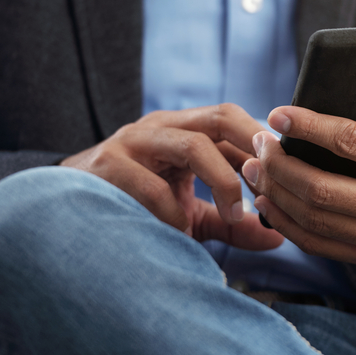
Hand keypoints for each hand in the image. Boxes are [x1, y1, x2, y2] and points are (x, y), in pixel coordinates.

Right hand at [60, 104, 282, 249]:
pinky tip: (181, 233)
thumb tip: (278, 238)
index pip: (236, 124)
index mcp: (185, 130)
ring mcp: (133, 142)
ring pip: (193, 144)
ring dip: (223, 181)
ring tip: (236, 214)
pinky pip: (151, 185)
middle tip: (275, 181)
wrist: (61, 212)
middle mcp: (162, 127)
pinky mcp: (107, 167)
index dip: (268, 148)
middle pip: (221, 116)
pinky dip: (174, 212)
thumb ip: (232, 223)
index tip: (294, 176)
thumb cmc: (134, 210)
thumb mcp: (190, 215)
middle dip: (256, 145)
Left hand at [242, 45, 355, 265]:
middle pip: (320, 189)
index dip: (308, 127)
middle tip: (258, 142)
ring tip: (254, 167)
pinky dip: (288, 225)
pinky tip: (268, 201)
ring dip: (275, 193)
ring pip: (314, 219)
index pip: (349, 143)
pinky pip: (321, 244)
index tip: (278, 113)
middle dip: (280, 164)